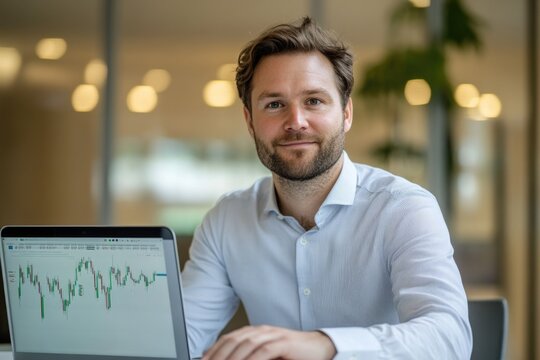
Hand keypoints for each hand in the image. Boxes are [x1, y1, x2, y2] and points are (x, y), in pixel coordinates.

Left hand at [201, 325, 335, 359]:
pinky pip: (264, 351)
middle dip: (218, 355)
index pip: (229, 339)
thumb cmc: (293, 355)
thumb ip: (250, 357)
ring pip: (246, 345)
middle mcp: (262, 331)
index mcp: (256, 332)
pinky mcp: (284, 342)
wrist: (320, 348)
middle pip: (234, 341)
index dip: (214, 349)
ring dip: (232, 358)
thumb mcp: (267, 356)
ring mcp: (273, 335)